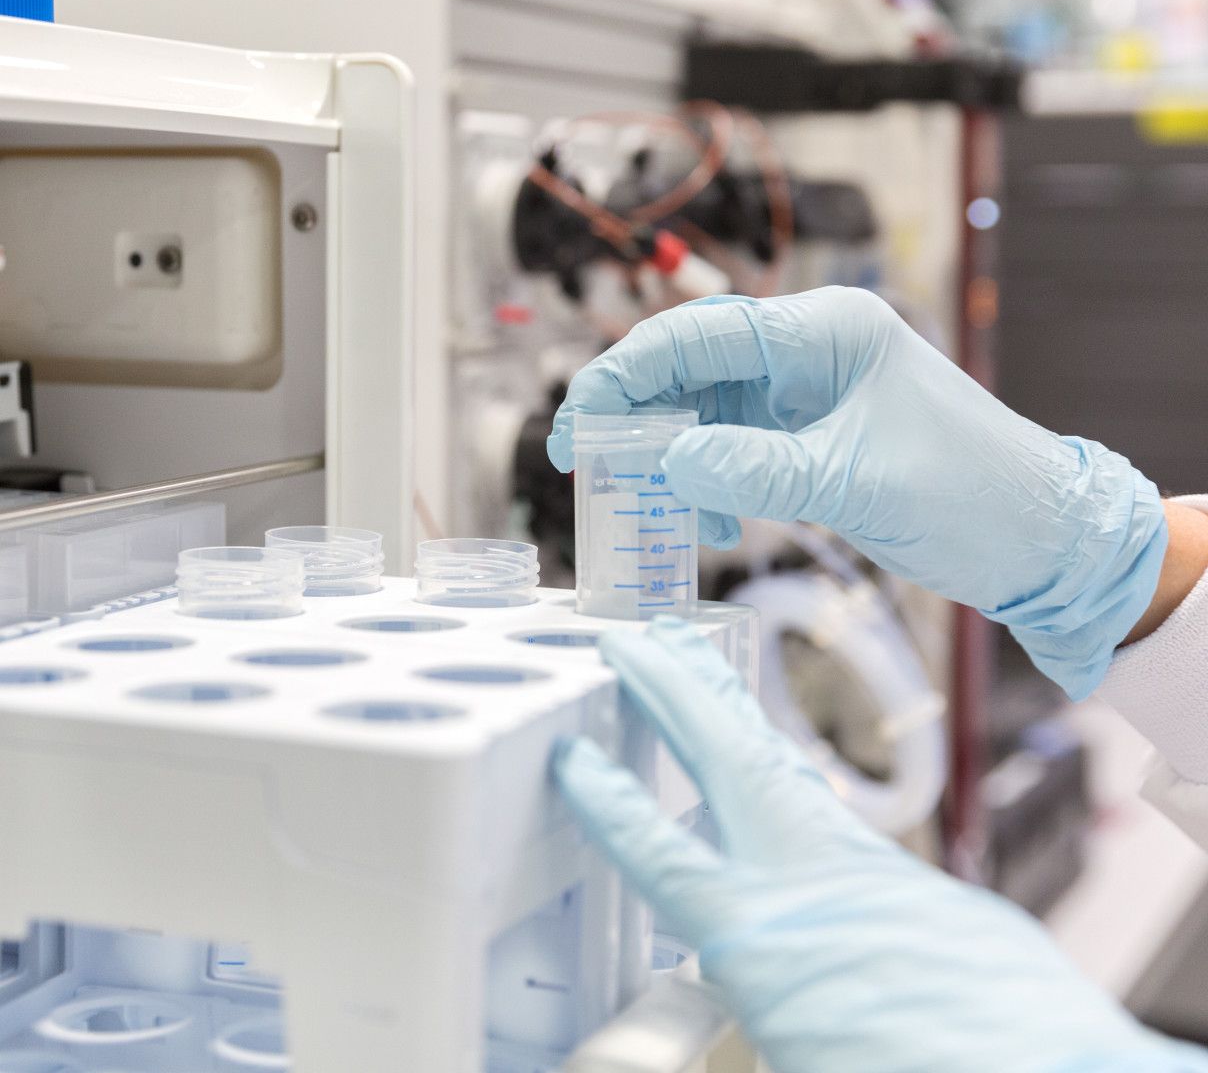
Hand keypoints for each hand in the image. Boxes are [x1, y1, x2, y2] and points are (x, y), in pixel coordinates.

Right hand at [547, 288, 1166, 696]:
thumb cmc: (974, 495)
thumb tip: (665, 462)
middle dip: (636, 416)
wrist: (1042, 542)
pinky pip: (733, 449)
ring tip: (657, 510)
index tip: (577, 429)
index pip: (698, 335)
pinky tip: (711, 523)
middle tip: (588, 468)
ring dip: (672, 460)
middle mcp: (809, 350)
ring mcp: (809, 394)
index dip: (624, 377)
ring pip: (705, 412)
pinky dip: (708, 483)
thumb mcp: (855, 484)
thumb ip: (754, 469)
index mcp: (825, 331)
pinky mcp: (810, 436)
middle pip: (691, 367)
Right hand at [555, 617, 1207, 1072]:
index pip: (663, 855)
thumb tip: (734, 964)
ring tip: (692, 657)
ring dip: (728, 705)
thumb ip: (747, 991)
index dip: (612, 809)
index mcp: (761, 934)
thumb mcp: (784, 1045)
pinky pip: (810, 792)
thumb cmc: (906, 1060)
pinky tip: (762, 751)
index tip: (573, 763)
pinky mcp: (890, 871)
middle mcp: (803, 879)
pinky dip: (774, 756)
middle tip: (637, 638)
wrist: (1039, 1072)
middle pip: (725, 766)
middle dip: (675, 696)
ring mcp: (852, 864)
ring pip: (774, 765)